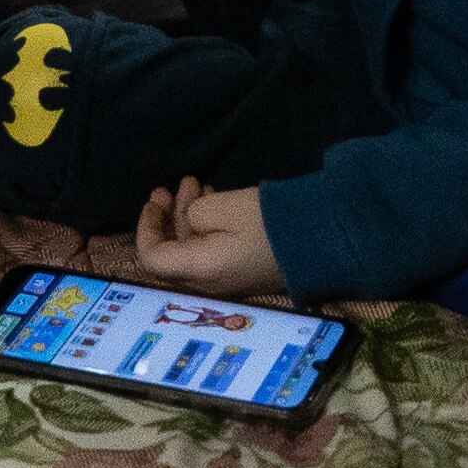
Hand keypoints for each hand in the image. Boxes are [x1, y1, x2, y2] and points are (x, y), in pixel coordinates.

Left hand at [135, 178, 286, 298]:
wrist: (320, 241)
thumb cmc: (268, 223)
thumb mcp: (224, 208)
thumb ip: (193, 214)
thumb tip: (191, 221)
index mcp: (200, 269)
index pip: (152, 258)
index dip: (147, 228)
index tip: (156, 200)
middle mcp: (208, 283)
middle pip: (170, 254)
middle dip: (166, 218)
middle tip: (169, 187)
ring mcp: (227, 280)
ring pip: (191, 249)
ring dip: (186, 216)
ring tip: (194, 184)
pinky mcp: (243, 271)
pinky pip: (211, 250)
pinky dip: (204, 225)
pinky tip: (212, 199)